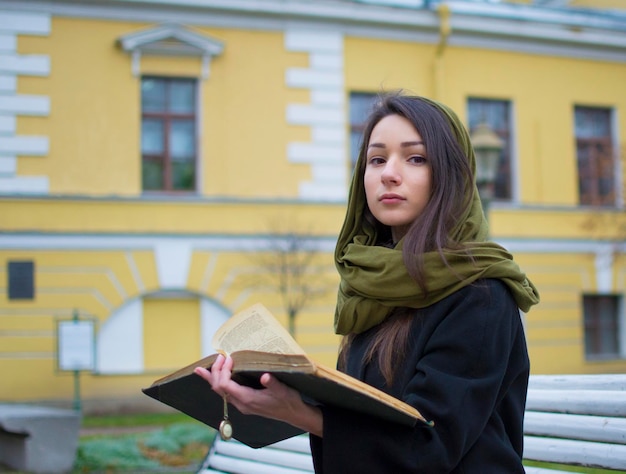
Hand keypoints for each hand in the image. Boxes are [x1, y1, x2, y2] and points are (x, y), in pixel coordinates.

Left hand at [194, 355, 322, 435]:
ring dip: (212, 379)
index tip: (229, 358)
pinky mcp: (245, 403)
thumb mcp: (283, 390)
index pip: (225, 385)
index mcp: (247, 399)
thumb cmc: (288, 401)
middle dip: (214, 372)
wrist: (293, 414)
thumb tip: (265, 377)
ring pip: (220, 392)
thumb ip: (273, 383)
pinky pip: (226, 393)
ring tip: (202, 369)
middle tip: (219, 356)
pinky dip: (219, 383)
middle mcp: (241, 403)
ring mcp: (242, 405)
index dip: (223, 371)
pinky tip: (218, 377)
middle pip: (218, 388)